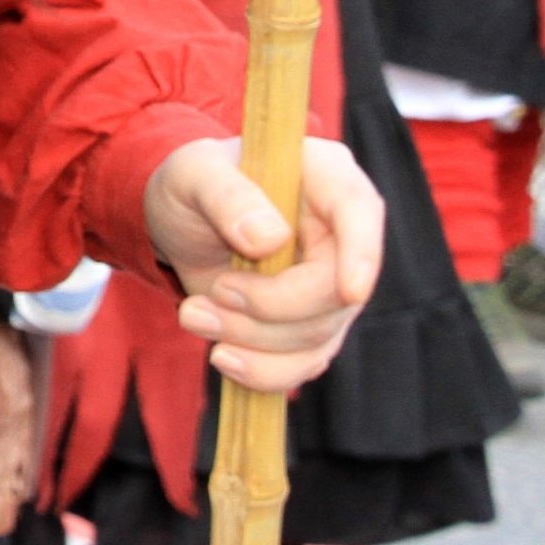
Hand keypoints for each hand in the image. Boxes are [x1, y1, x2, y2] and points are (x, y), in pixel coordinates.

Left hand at [145, 136, 383, 393]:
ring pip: (317, 335)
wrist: (182, 223)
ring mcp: (333, 282)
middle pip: (337, 291)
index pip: (359, 210)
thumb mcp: (193, 174)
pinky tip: (222, 355)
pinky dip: (262, 370)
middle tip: (214, 293)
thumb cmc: (193, 183)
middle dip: (270, 307)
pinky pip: (304, 363)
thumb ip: (226, 197)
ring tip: (193, 315)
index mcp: (324, 175)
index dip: (362, 253)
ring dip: (252, 339)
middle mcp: (341, 231)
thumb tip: (269, 237)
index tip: (349, 291)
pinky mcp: (314, 323)